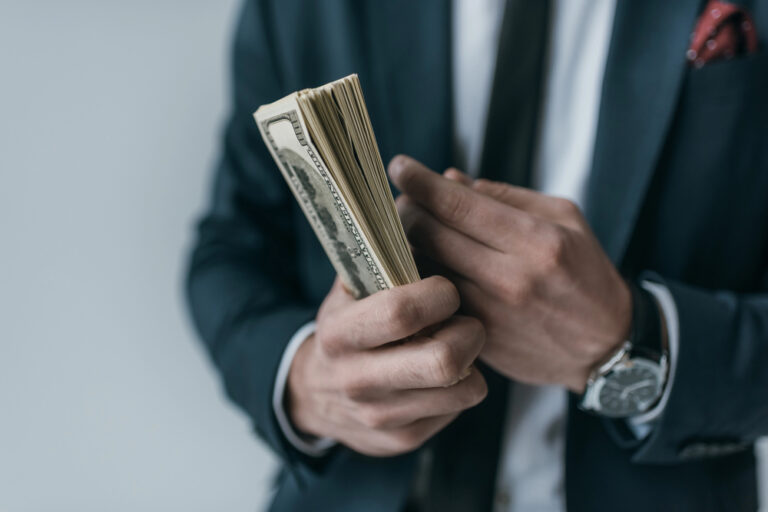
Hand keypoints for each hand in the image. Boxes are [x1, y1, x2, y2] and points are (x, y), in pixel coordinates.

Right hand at [287, 276, 486, 456]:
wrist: (315, 392)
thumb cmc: (348, 326)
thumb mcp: (348, 290)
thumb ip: (381, 262)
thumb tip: (424, 218)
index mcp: (338, 333)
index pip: (400, 312)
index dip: (438, 295)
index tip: (446, 289)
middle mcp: (355, 379)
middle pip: (441, 359)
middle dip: (470, 333)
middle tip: (467, 322)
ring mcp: (379, 415)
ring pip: (461, 389)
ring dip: (472, 362)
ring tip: (458, 345)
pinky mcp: (402, 439)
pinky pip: (458, 410)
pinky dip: (460, 388)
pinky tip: (441, 375)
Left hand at [389, 155, 630, 392]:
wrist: (604, 347)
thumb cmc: (585, 272)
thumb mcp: (564, 219)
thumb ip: (506, 196)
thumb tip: (449, 180)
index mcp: (537, 240)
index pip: (458, 203)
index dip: (419, 181)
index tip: (397, 166)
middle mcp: (511, 278)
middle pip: (430, 234)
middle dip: (407, 210)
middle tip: (403, 202)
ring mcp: (490, 313)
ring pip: (424, 268)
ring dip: (407, 246)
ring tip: (409, 231)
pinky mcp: (478, 339)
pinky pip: (432, 300)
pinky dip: (421, 278)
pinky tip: (422, 266)